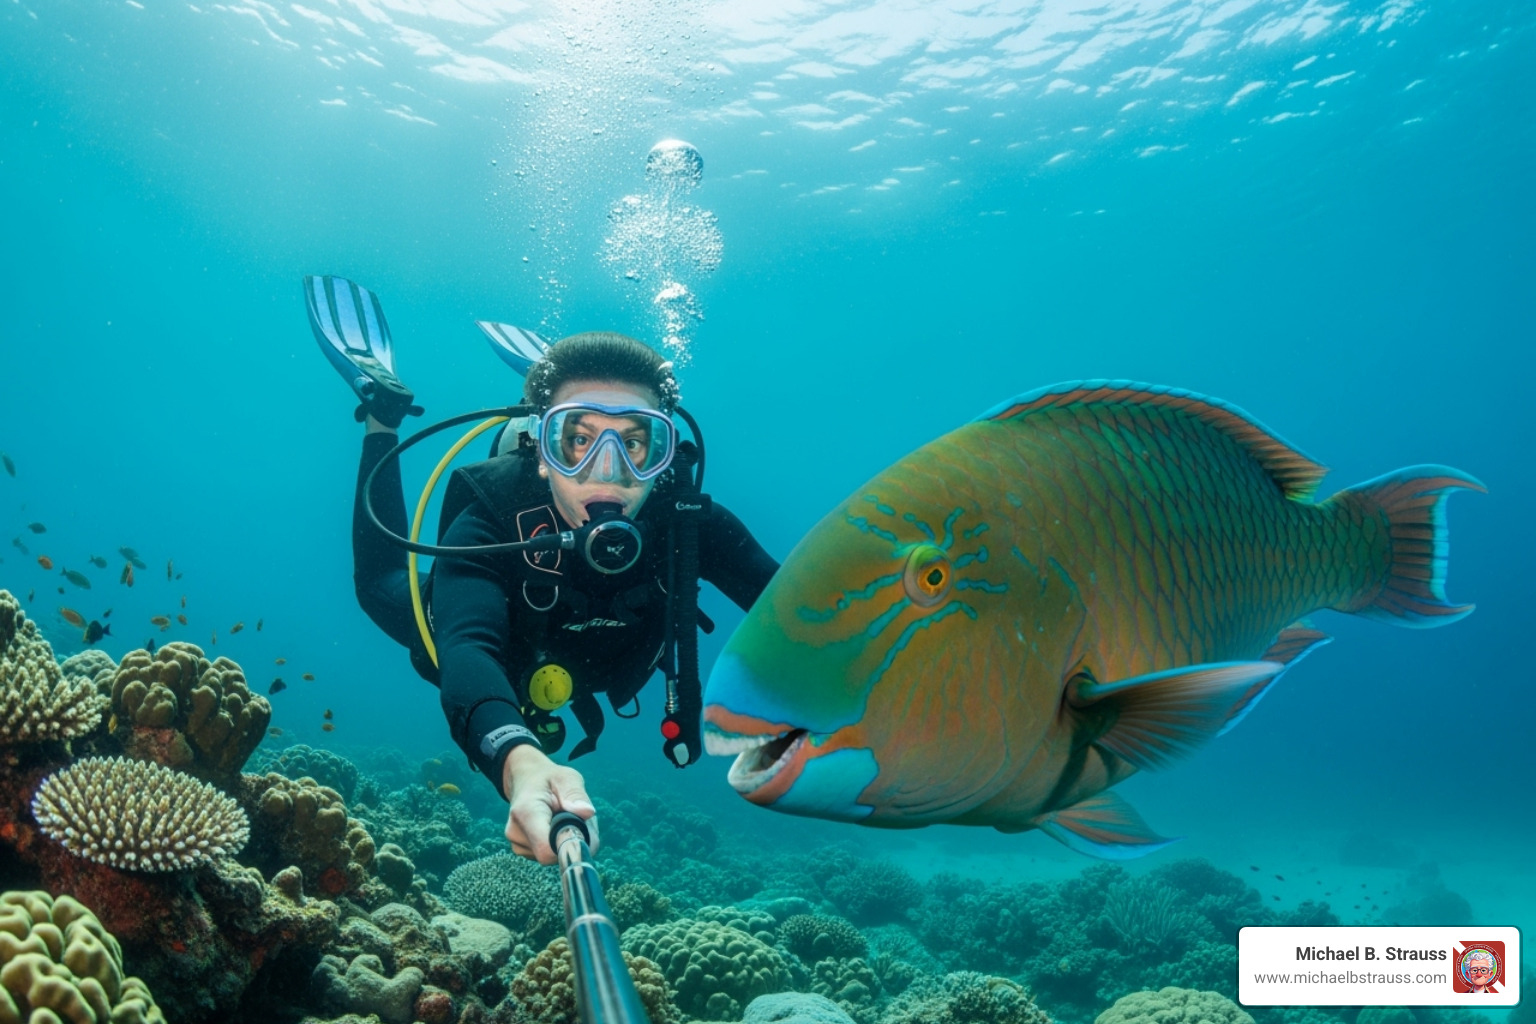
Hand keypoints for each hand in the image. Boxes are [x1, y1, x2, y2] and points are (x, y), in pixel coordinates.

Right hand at [502, 743, 598, 863]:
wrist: (526, 780)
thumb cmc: (548, 779)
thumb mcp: (566, 778)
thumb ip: (576, 795)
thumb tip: (588, 813)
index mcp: (526, 812)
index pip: (546, 849)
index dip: (569, 845)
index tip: (582, 830)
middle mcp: (516, 832)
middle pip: (553, 854)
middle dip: (572, 839)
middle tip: (575, 816)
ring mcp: (517, 843)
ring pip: (553, 856)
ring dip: (565, 840)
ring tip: (562, 816)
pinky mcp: (522, 850)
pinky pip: (548, 855)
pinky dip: (557, 843)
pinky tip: (554, 825)